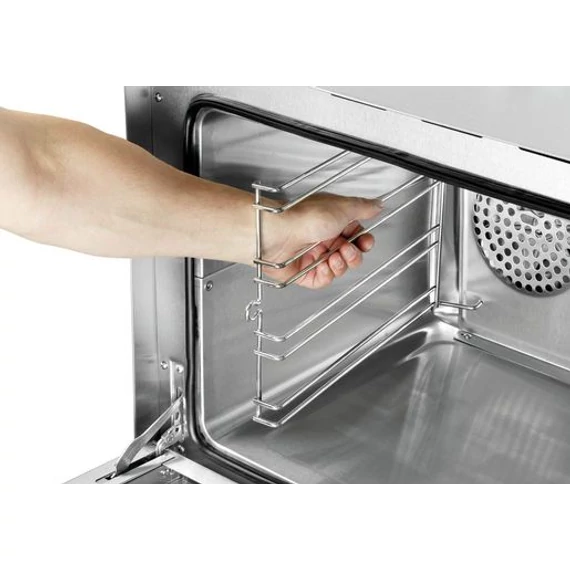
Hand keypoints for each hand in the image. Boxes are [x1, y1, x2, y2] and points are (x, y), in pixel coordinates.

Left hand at [262, 193, 382, 288]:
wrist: (277, 233)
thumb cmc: (303, 217)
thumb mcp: (342, 207)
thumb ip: (363, 208)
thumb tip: (378, 205)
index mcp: (333, 221)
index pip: (356, 235)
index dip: (364, 241)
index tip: (366, 242)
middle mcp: (323, 237)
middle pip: (350, 254)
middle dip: (354, 254)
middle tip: (347, 249)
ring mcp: (313, 255)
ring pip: (339, 268)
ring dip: (341, 264)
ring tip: (334, 256)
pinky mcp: (303, 273)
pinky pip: (323, 280)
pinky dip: (328, 275)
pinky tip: (325, 266)